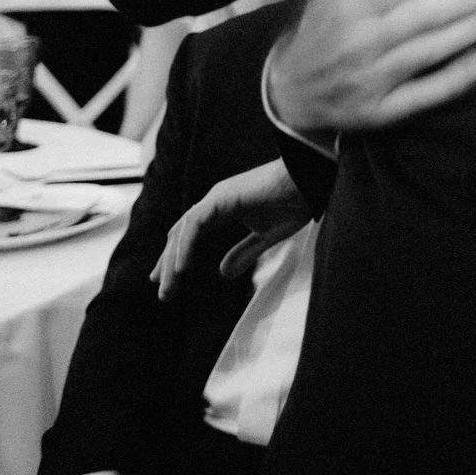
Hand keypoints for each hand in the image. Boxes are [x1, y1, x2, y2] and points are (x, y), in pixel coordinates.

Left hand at [152, 158, 307, 298]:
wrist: (312, 181)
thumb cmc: (296, 201)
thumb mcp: (268, 236)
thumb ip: (244, 252)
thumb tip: (222, 273)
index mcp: (224, 208)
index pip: (190, 235)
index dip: (177, 257)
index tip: (168, 282)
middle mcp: (214, 201)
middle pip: (181, 235)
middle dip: (168, 264)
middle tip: (163, 293)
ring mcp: (216, 197)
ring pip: (183, 231)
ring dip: (172, 261)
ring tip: (169, 287)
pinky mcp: (221, 197)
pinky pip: (194, 225)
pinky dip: (185, 247)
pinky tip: (181, 268)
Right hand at [265, 0, 475, 136]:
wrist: (287, 94)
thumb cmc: (319, 34)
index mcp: (350, 6)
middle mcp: (362, 41)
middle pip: (427, 14)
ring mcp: (372, 78)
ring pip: (431, 49)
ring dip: (474, 27)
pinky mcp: (381, 112)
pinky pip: (426, 94)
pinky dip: (455, 77)